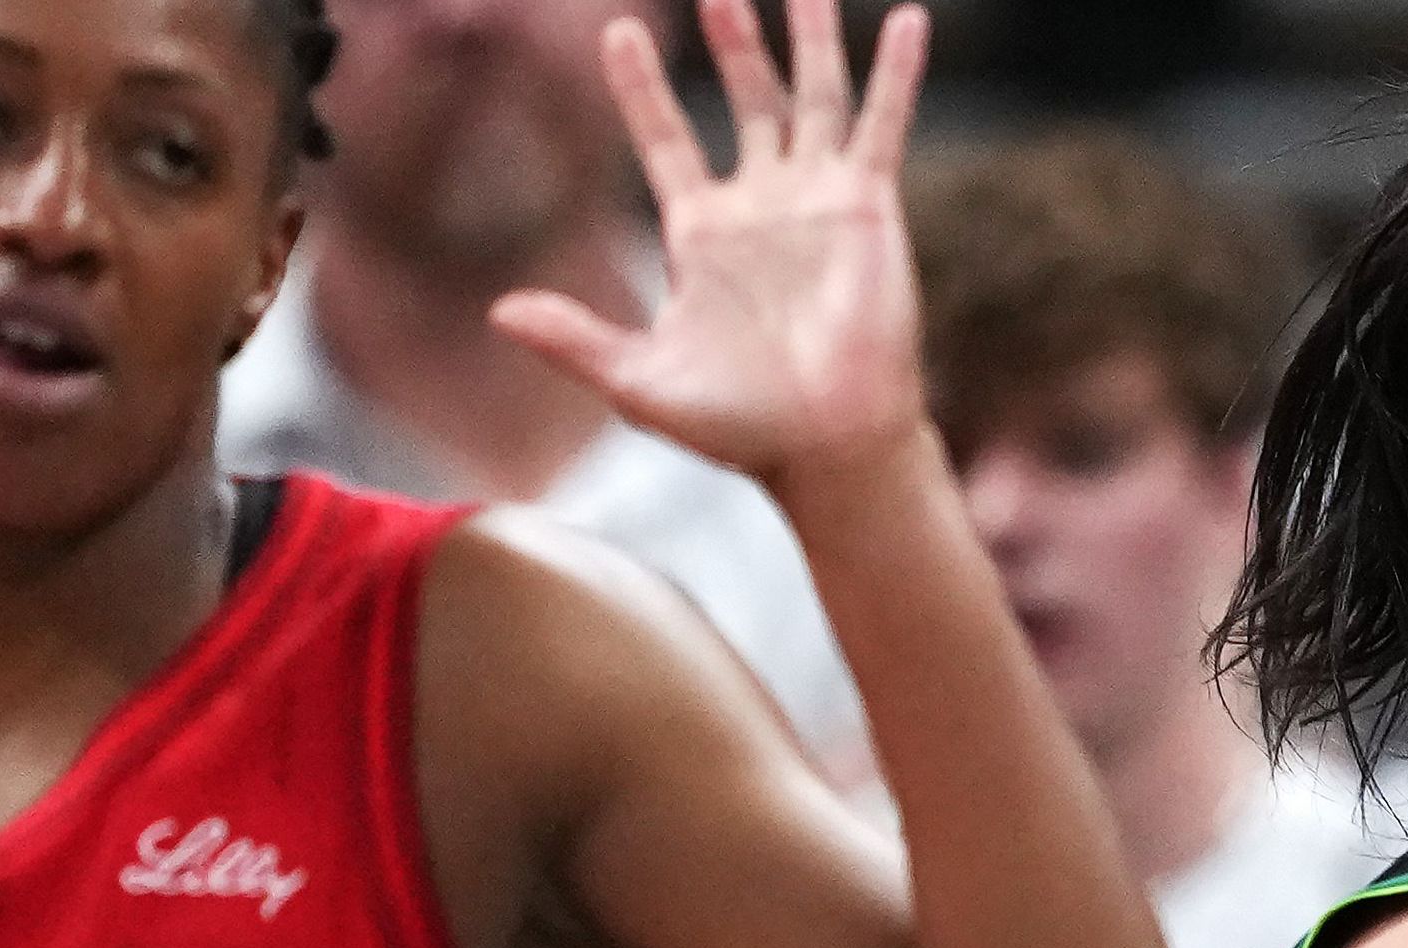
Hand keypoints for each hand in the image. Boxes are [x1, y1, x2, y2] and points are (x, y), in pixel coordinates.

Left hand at [494, 2, 935, 486]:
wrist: (826, 446)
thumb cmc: (739, 426)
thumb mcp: (639, 381)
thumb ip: (575, 339)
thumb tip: (499, 313)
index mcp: (701, 233)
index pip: (665, 140)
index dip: (643, 89)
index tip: (618, 33)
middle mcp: (760, 205)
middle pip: (744, 99)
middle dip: (730, 41)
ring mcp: (816, 200)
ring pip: (811, 96)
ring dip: (808, 38)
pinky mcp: (868, 206)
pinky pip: (881, 124)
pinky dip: (895, 73)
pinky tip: (908, 20)